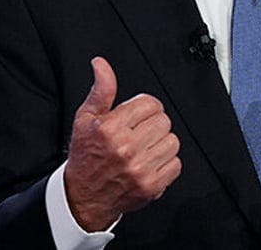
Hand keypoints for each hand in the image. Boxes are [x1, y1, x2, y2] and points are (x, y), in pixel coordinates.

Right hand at [64, 57, 181, 230]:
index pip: (150, 103)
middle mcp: (126, 148)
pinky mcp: (150, 186)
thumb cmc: (86, 155)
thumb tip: (101, 64)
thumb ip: (101, 89)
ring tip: (144, 148)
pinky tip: (150, 163)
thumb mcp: (86, 118)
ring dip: (161, 144)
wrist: (83, 196)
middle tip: (139, 134)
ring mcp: (139, 169)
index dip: (146, 108)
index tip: (137, 116)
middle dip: (153, 124)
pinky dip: (166, 164)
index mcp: (110, 128)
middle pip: (163, 121)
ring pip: (172, 141)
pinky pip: (176, 164)